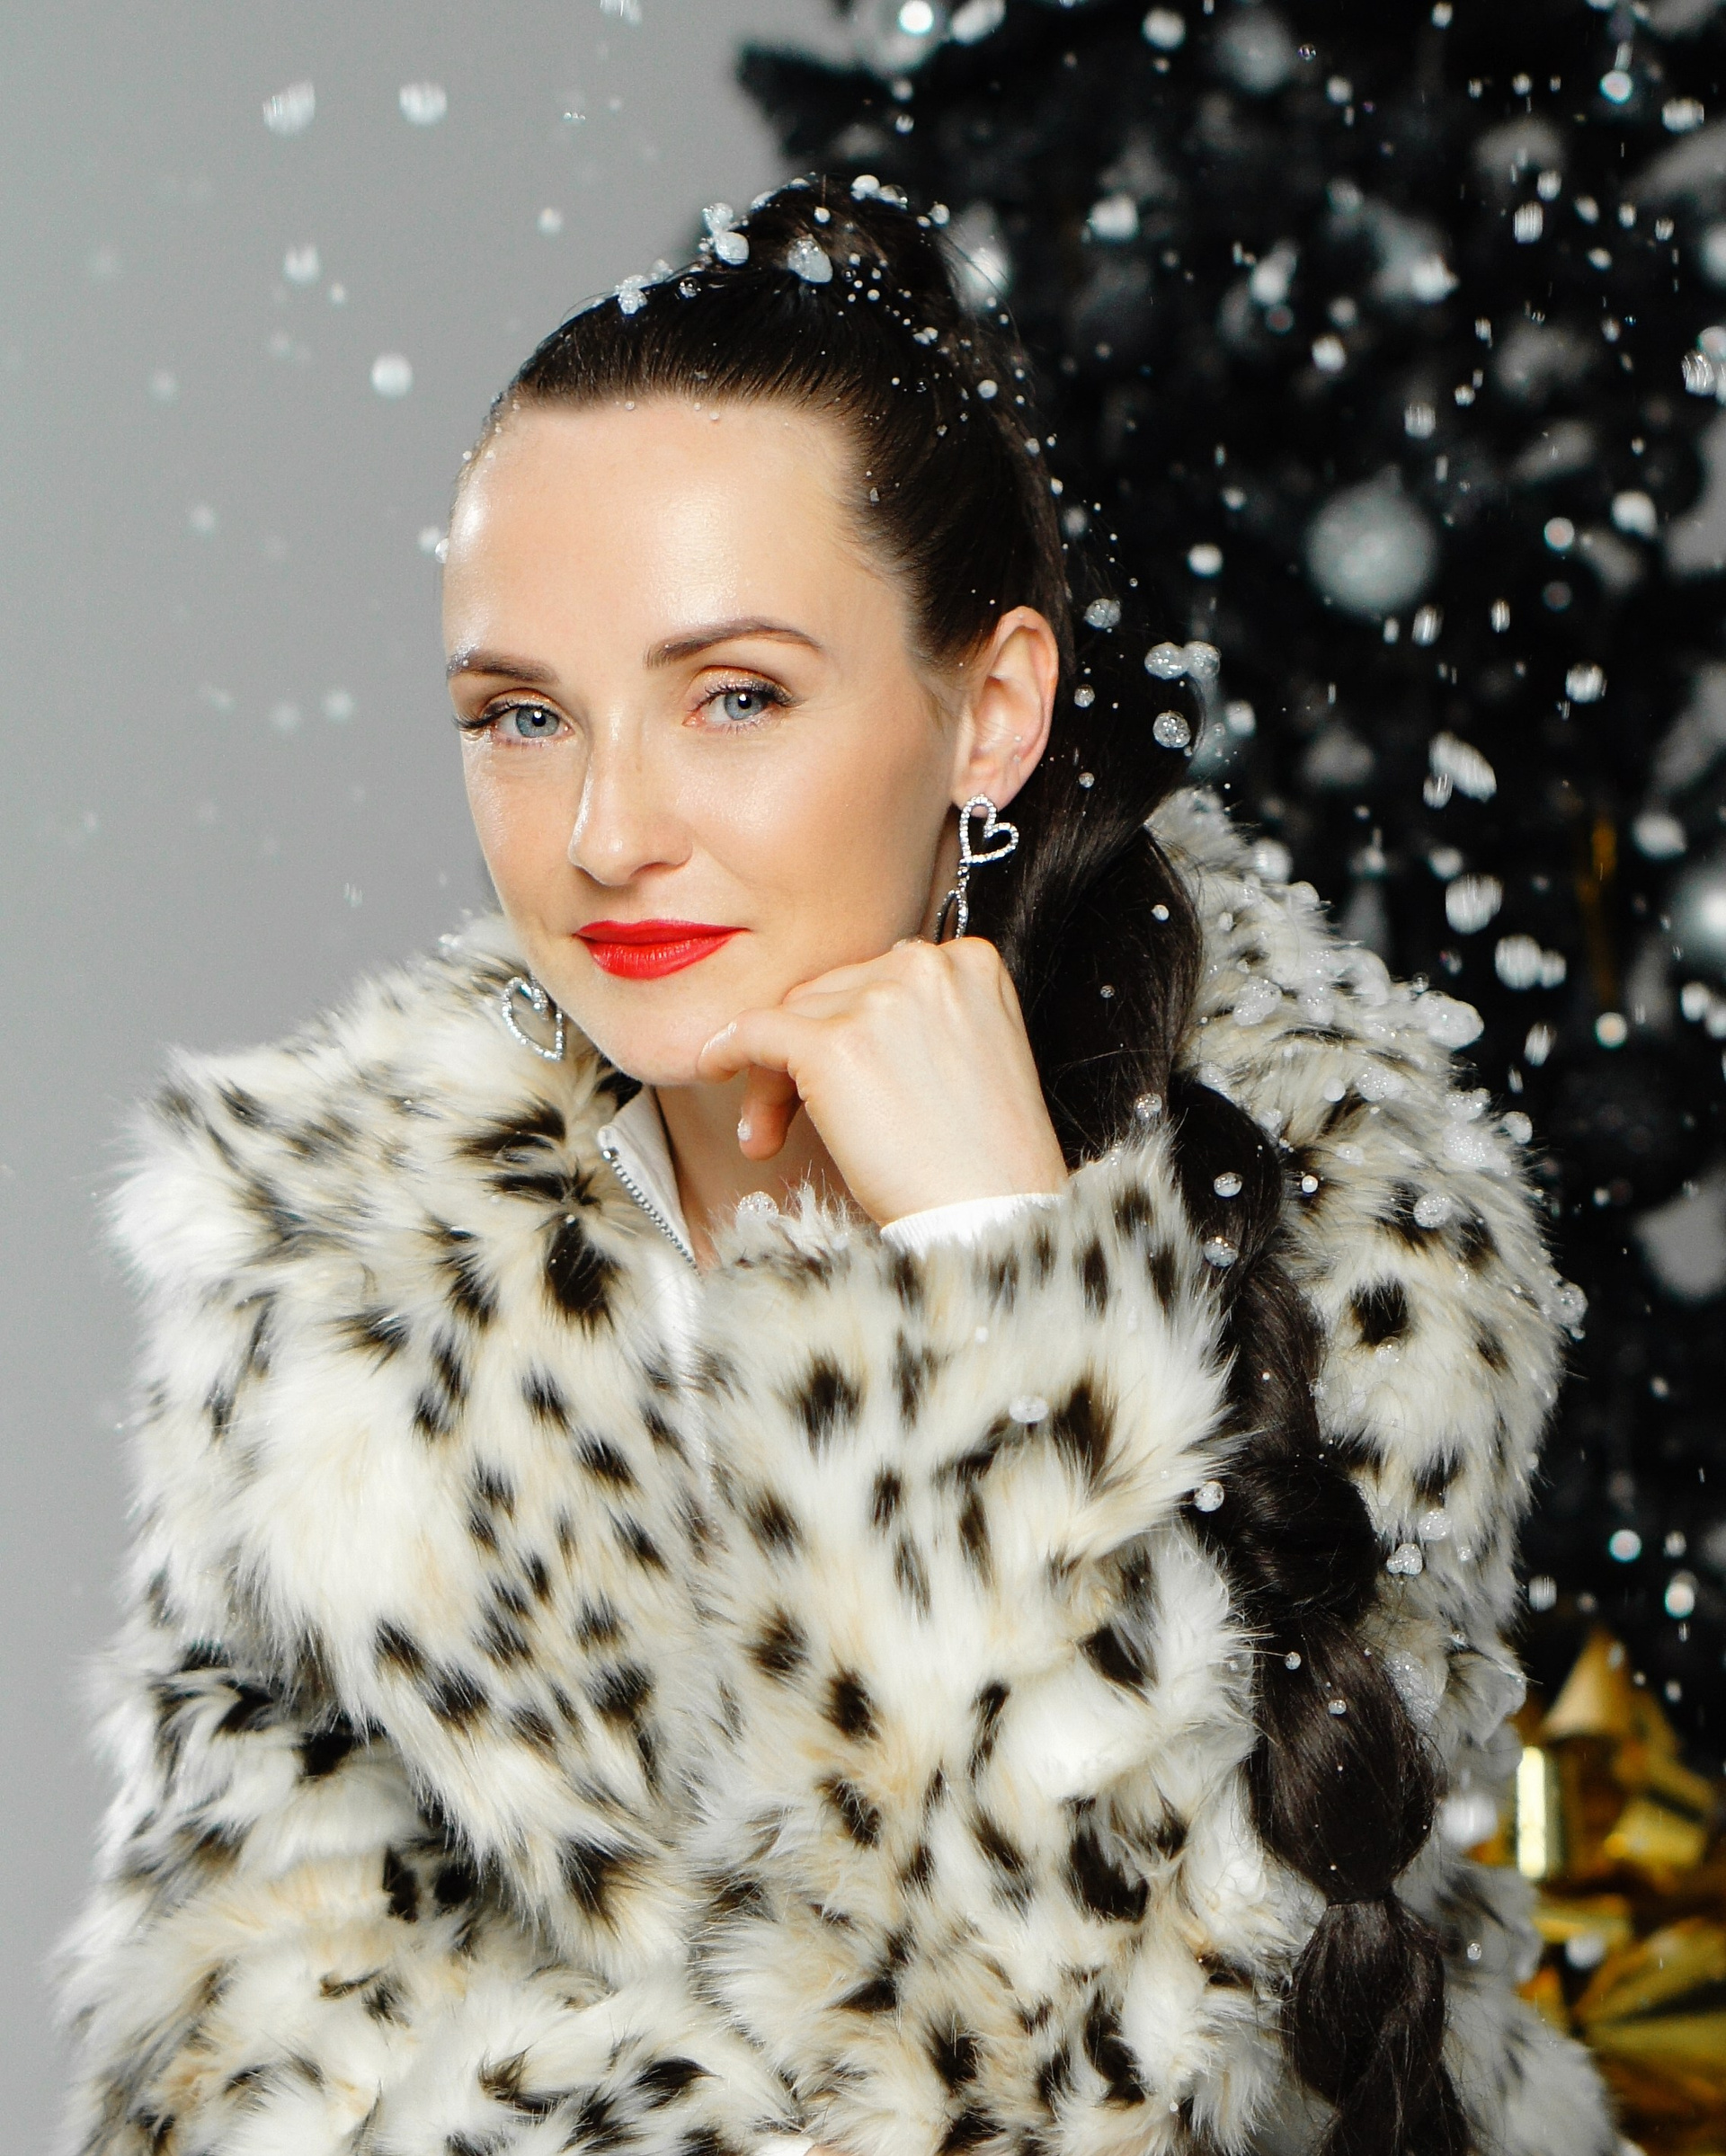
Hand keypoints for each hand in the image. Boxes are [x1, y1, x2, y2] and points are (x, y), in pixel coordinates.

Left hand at [695, 936, 1068, 1226]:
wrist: (990, 1216)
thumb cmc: (984, 1159)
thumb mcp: (973, 1055)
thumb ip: (920, 1018)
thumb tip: (834, 1018)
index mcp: (969, 962)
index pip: (874, 979)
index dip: (845, 1029)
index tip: (838, 1079)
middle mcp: (926, 966)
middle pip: (828, 995)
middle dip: (804, 1055)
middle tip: (795, 1121)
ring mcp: (879, 1002)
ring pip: (790, 1018)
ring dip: (775, 1078)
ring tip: (776, 1136)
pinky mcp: (833, 1046)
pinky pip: (754, 1032)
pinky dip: (726, 1050)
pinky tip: (714, 1069)